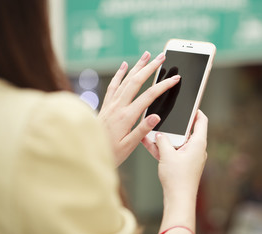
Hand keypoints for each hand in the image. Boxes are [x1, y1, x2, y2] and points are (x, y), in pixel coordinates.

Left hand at [97, 51, 180, 165]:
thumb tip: (156, 116)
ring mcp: (111, 104)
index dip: (163, 85)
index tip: (175, 79)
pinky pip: (113, 85)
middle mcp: (118, 106)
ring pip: (125, 79)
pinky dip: (120, 74)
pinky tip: (124, 65)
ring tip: (146, 55)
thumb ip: (142, 130)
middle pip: (137, 81)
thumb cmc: (110, 151)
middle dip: (150, 67)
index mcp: (126, 117)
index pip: (149, 96)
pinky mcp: (106, 105)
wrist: (87, 150)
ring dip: (137, 66)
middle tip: (161, 57)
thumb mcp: (129, 146)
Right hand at [147, 110, 207, 233]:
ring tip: (152, 133)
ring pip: (177, 142)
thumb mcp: (167, 154)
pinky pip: (174, 152)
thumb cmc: (178, 179)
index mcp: (198, 143)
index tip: (189, 105)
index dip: (196, 111)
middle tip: (164, 119)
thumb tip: (159, 133)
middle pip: (186, 131)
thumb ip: (162, 140)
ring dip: (165, 139)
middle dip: (173, 127)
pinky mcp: (183, 165)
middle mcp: (197, 149)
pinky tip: (150, 144)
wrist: (178, 200)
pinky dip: (164, 149)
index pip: (201, 121)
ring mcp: (190, 157)